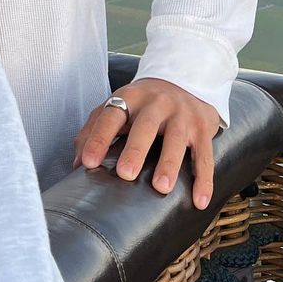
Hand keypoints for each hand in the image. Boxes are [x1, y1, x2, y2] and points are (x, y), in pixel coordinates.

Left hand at [73, 78, 220, 209]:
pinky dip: (204, 180)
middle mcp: (157, 103)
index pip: (111, 116)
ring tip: (161, 188)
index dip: (98, 138)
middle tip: (125, 174)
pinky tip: (199, 201)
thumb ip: (94, 130)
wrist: (186, 80)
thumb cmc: (143, 103)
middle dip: (135, 150)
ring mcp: (183, 115)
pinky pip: (205, 156)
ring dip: (169, 163)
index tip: (89, 163)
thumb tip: (77, 163)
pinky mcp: (204, 129)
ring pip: (176, 139)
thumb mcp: (118, 106)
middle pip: (145, 125)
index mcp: (130, 97)